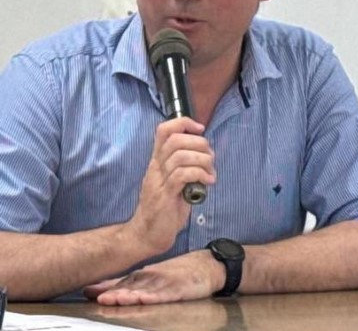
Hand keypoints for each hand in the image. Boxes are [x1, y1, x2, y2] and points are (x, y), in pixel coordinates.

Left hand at [83, 249, 224, 305]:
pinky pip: (166, 293)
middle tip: (97, 297)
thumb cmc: (174, 275)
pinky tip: (146, 298)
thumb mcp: (148, 280)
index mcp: (142, 277)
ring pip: (145, 290)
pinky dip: (155, 296)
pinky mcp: (180, 288)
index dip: (104, 288)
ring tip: (116, 299)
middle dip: (113, 292)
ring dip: (130, 294)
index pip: (120, 283)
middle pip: (129, 286)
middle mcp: (150, 278)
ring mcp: (165, 282)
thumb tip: (97, 290)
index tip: (86, 292)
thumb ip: (125, 285)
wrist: (205, 266)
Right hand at [126, 118, 215, 253]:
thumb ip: (182, 170)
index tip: (199, 129)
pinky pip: (183, 175)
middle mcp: (155, 168)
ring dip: (202, 160)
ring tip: (210, 172)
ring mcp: (159, 181)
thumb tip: (204, 159)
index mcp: (157, 163)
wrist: (146, 235)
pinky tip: (207, 182)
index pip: (163, 131)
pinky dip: (200, 174)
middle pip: (175, 139)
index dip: (183, 123)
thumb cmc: (162, 211)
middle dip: (199, 143)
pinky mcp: (165, 195)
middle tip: (210, 157)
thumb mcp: (172, 185)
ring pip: (181, 155)